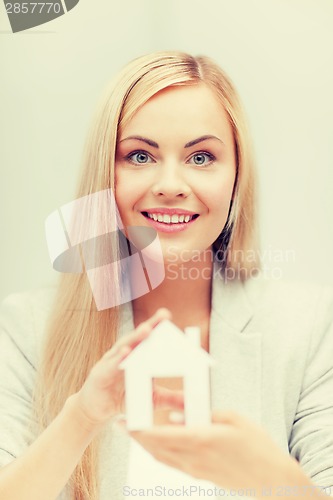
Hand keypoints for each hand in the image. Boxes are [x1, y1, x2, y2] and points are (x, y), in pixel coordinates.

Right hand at [72, 308, 182, 426]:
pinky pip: (111, 364)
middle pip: (140, 337)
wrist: (97, 410)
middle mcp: (126, 353)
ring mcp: (112, 361)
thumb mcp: (152, 399)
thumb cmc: (124, 399)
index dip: (159, 327)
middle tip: (164, 314)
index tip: (169, 317)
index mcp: (139, 356)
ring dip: (136, 337)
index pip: (152, 339)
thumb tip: (191, 402)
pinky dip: (118, 358)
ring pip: (125, 346)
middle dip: (152, 324)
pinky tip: (126, 352)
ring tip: (147, 329)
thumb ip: (171, 398)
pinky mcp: (101, 374)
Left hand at [126, 410, 310, 496]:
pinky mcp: (201, 476)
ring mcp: (196, 470)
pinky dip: (160, 453)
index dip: (138, 430)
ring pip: (161, 458)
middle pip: (154, 449)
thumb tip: (174, 413)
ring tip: (136, 432)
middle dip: (136, 437)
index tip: (124, 422)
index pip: (159, 436)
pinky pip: (172, 464)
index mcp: (200, 439)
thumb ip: (201, 412)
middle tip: (122, 425)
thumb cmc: (256, 444)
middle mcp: (193, 458)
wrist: (271, 479)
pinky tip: (159, 444)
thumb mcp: (230, 417)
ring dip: (146, 446)